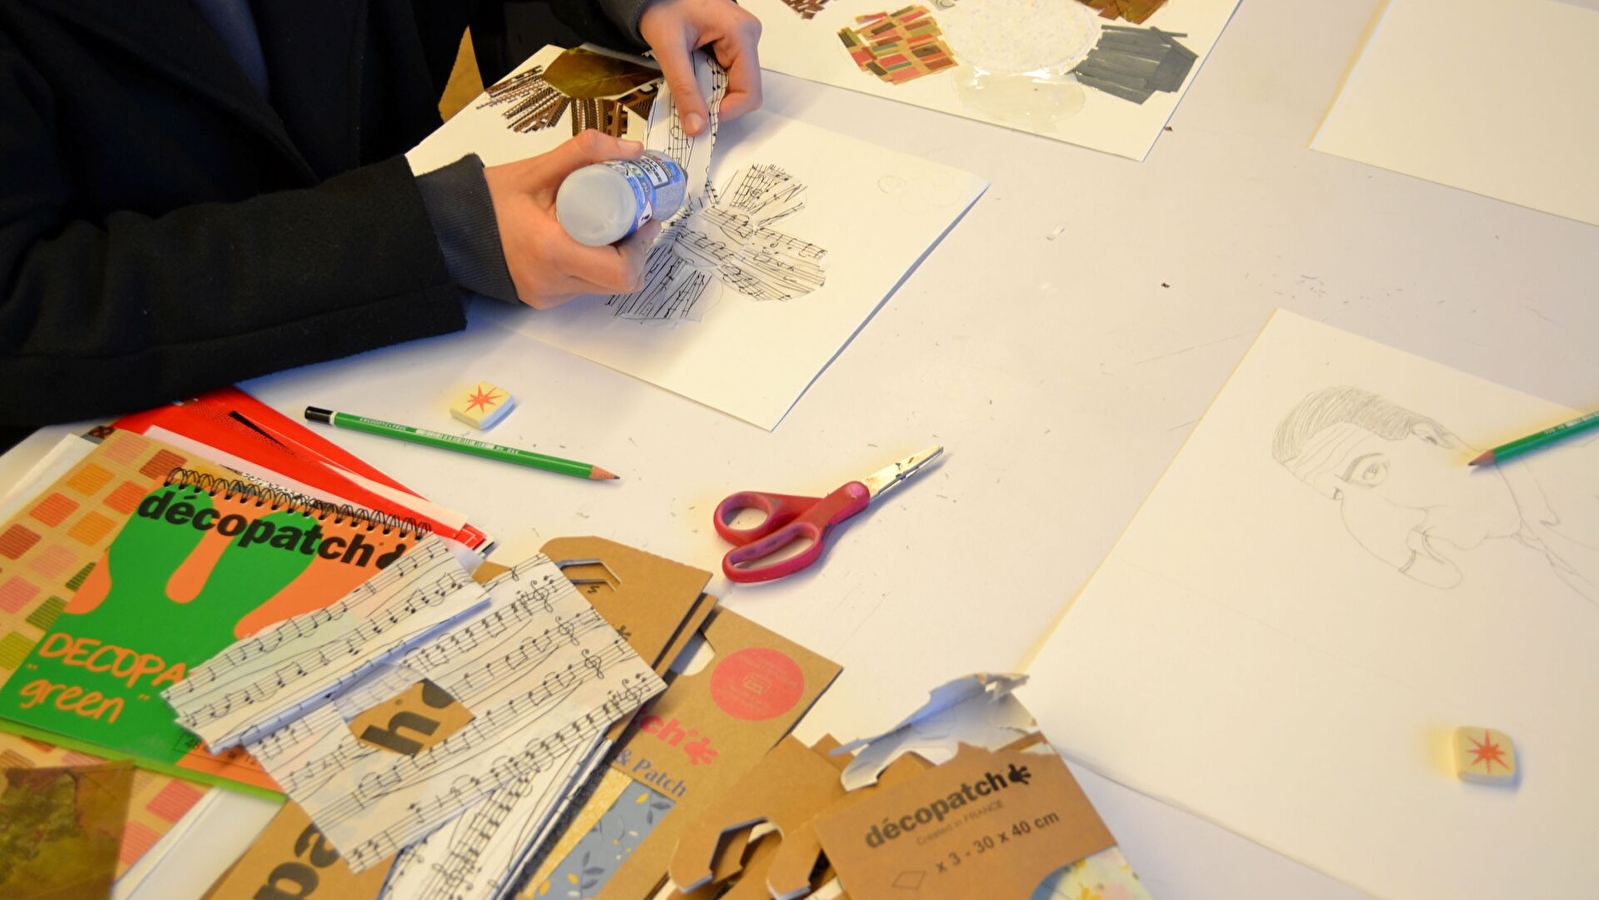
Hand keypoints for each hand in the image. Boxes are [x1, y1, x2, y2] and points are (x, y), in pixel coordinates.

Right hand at [483, 131, 662, 308]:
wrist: (450, 227)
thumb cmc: (488, 200)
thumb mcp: (536, 169)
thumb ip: (584, 152)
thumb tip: (632, 151)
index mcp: (552, 252)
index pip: (621, 272)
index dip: (642, 247)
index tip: (645, 219)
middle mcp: (552, 284)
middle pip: (619, 282)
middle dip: (634, 251)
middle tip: (633, 219)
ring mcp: (548, 296)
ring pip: (603, 287)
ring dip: (616, 259)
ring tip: (609, 226)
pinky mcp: (544, 299)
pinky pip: (584, 287)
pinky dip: (594, 266)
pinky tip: (586, 240)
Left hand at [639, 0, 762, 135]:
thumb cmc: (663, 6)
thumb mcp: (669, 50)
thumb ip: (684, 90)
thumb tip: (696, 127)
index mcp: (740, 33)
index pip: (749, 91)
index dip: (727, 111)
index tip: (701, 118)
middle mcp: (748, 36)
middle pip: (745, 90)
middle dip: (718, 103)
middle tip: (691, 101)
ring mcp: (743, 41)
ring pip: (737, 86)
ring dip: (713, 93)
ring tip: (689, 80)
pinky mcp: (734, 46)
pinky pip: (729, 76)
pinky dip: (710, 84)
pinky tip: (694, 73)